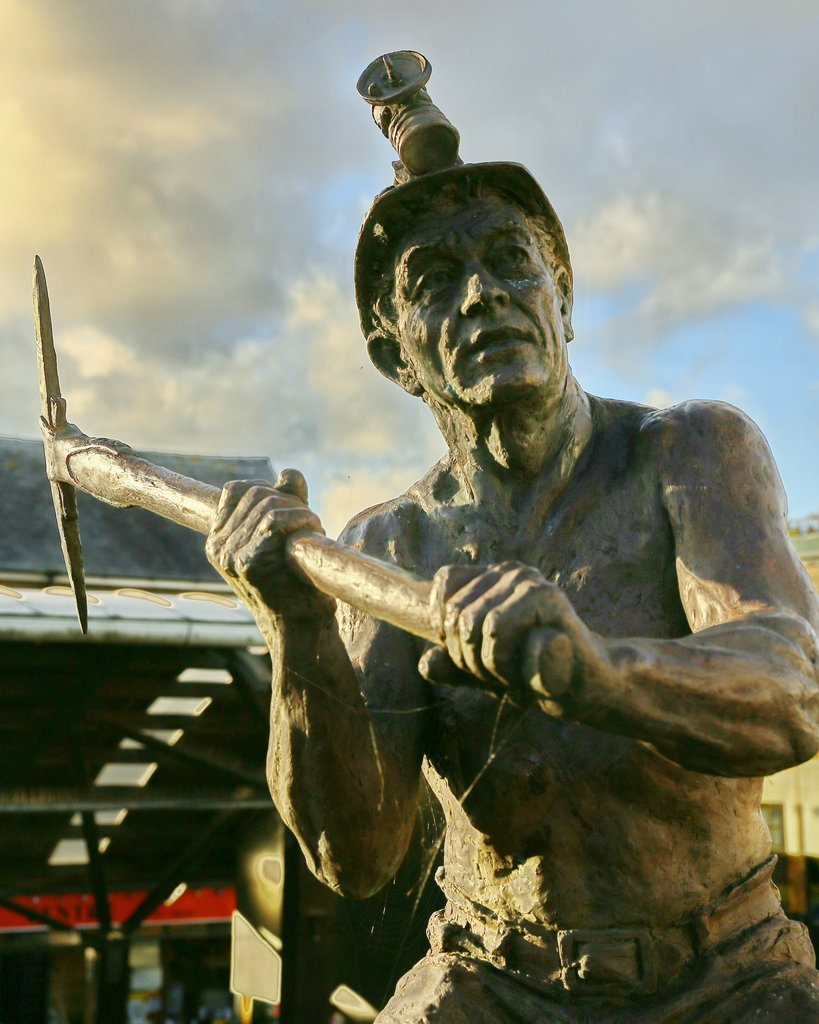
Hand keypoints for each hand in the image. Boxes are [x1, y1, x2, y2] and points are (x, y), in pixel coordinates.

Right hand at [205, 469, 335, 620]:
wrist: (299, 626)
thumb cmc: (294, 582)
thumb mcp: (286, 534)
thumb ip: (287, 501)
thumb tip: (289, 473)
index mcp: (217, 539)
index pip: (236, 489)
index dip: (268, 487)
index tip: (292, 506)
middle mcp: (216, 546)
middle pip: (256, 493)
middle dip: (290, 500)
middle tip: (310, 522)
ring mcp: (228, 555)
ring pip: (269, 505)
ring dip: (301, 512)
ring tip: (315, 530)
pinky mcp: (247, 562)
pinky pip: (275, 521)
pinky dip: (301, 520)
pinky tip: (314, 532)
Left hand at [419, 561, 607, 700]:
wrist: (580, 688)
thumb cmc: (528, 672)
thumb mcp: (480, 670)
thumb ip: (451, 666)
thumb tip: (426, 664)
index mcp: (490, 577)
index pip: (445, 588)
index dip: (446, 628)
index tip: (470, 653)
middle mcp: (510, 571)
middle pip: (460, 615)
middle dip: (471, 659)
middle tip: (500, 675)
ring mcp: (532, 581)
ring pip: (482, 626)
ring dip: (494, 666)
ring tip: (517, 675)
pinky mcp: (551, 599)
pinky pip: (503, 636)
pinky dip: (513, 667)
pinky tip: (538, 671)